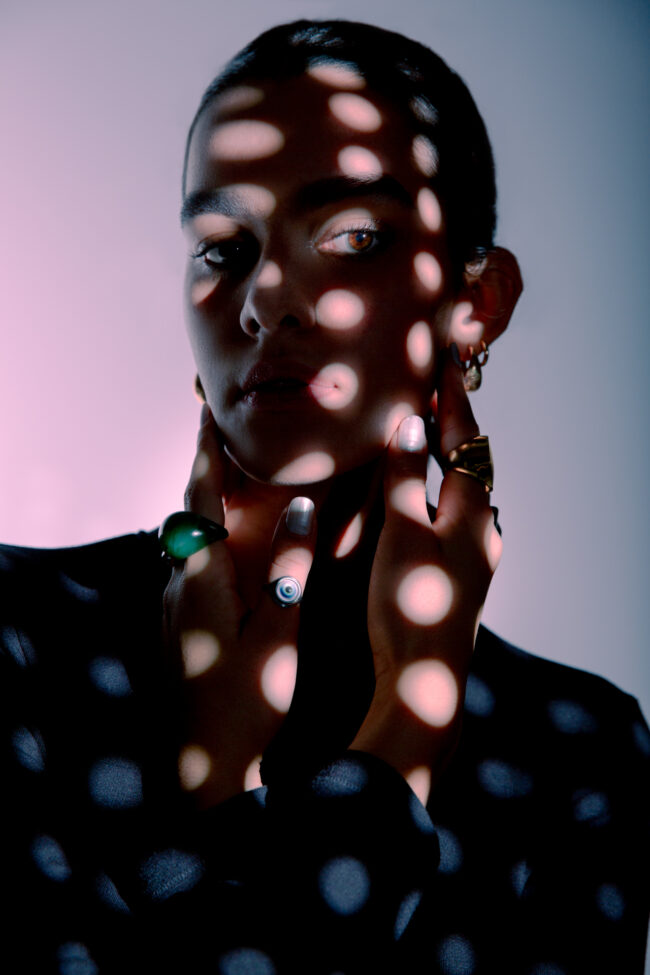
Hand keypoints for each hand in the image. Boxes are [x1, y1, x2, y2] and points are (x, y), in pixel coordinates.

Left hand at [162, 405, 316, 807]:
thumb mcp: (280, 633)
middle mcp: (180, 587)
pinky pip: (194, 567)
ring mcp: (175, 609)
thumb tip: (299, 509)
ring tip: (231, 477)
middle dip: (206, 471)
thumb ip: (290, 569)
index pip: (201, 500)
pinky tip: (232, 548)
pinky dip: (211, 540)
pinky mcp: (180, 628)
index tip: (210, 412)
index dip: (207, 454)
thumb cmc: (248, 703)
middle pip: (190, 515)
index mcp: (203, 581)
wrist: (206, 765)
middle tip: (224, 433)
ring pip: (191, 542)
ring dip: (208, 506)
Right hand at [350, 350, 500, 800]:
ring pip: (466, 490)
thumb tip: (410, 423)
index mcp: (471, 511)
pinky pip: (457, 515)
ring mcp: (476, 554)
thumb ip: (403, 478)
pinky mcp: (462, 575)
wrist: (424, 678)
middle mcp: (482, 528)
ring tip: (428, 431)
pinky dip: (441, 490)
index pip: (463, 439)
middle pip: (472, 461)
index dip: (452, 397)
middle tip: (436, 386)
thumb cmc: (409, 605)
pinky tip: (425, 497)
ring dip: (449, 457)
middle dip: (455, 423)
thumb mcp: (401, 533)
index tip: (445, 357)